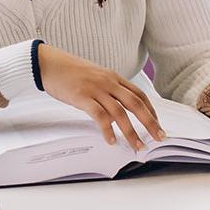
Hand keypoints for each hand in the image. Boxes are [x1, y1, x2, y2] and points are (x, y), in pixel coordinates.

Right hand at [38, 47, 165, 148]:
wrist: (50, 63)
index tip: (157, 124)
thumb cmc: (70, 72)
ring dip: (131, 132)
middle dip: (150, 122)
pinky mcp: (83, 97)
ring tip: (137, 146)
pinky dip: (107, 130)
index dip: (151, 110)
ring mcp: (96, 89)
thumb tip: (116, 112)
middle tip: (159, 137)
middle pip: (136, 104)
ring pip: (120, 113)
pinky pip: (99, 116)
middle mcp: (109, 82)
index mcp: (114, 78)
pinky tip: (111, 141)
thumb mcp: (95, 77)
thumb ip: (108, 90)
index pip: (139, 94)